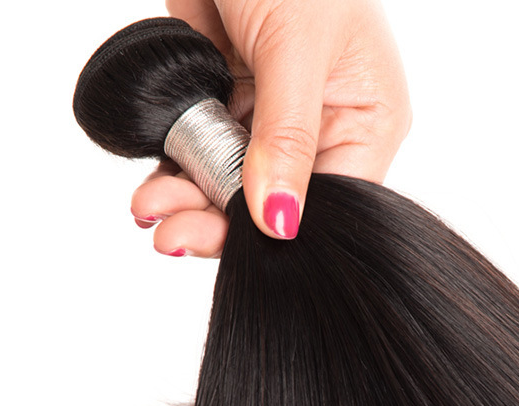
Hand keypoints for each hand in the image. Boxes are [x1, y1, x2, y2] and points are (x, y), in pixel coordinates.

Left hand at [130, 0, 411, 252]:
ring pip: (232, 185)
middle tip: (173, 236)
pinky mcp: (227, 103)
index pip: (334, 203)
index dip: (284, 232)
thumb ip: (287, 137)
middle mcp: (323, 127)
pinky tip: (153, 183)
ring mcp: (271, 118)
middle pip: (276, 203)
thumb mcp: (296, 46)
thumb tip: (280, 221)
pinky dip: (174, 168)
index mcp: (367, 119)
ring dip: (189, 198)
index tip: (234, 245)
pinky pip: (201, 153)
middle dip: (223, 222)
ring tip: (151, 206)